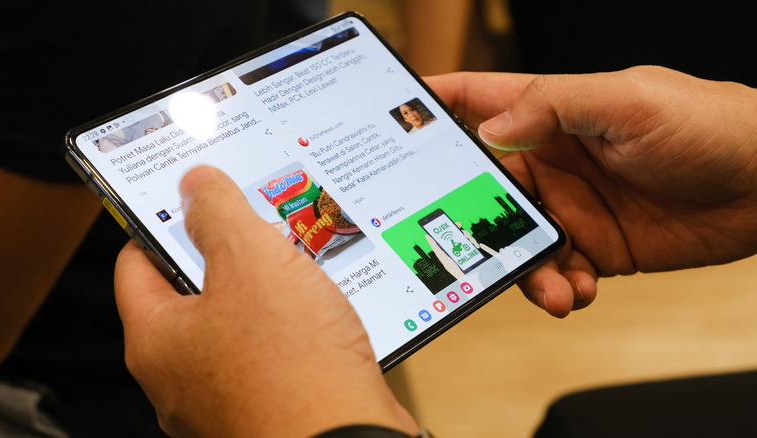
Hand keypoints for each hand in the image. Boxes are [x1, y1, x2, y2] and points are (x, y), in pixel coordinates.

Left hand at [115, 166, 415, 436]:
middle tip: (253, 223)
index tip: (189, 197)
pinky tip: (321, 308)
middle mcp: (182, 376)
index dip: (161, 222)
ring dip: (265, 290)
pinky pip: (271, 351)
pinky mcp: (268, 406)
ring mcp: (225, 396)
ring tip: (296, 262)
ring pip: (237, 322)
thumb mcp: (250, 262)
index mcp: (156, 341)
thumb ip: (217, 213)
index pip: (135, 264)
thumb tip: (196, 184)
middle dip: (225, 254)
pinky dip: (290, 326)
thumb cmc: (292, 368)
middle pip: (190, 293)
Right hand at [426, 66, 756, 316]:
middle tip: (463, 243)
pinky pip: (555, 272)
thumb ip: (556, 107)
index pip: (473, 104)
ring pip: (512, 241)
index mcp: (547, 113)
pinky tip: (579, 290)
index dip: (428, 110)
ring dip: (520, 268)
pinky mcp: (592, 247)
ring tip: (552, 287)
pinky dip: (560, 287)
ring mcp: (567, 207)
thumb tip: (492, 129)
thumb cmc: (707, 122)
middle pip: (479, 189)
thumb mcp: (628, 101)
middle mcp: (547, 161)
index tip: (389, 128)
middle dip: (466, 218)